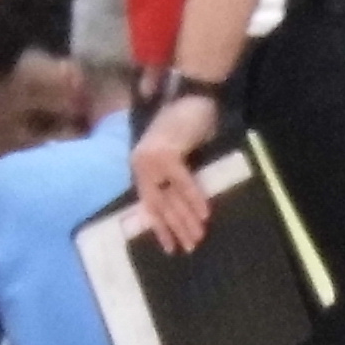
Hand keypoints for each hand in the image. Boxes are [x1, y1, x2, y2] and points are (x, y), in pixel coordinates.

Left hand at [130, 91, 223, 248]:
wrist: (193, 96)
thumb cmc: (188, 124)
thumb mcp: (177, 155)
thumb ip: (176, 177)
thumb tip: (188, 210)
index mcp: (140, 167)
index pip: (148, 204)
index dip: (160, 228)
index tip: (170, 248)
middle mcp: (141, 165)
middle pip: (159, 205)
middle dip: (176, 228)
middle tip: (190, 247)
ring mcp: (151, 160)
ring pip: (170, 197)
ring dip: (186, 219)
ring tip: (199, 236)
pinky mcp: (166, 154)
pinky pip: (182, 182)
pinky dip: (194, 198)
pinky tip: (204, 214)